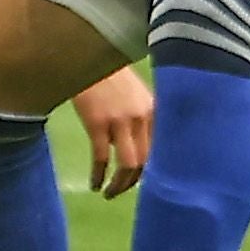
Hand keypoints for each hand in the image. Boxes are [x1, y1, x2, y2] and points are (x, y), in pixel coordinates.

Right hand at [68, 67, 155, 196]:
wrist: (86, 57)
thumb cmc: (111, 77)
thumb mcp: (137, 96)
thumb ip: (144, 119)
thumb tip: (146, 150)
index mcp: (155, 110)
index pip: (164, 149)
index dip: (157, 171)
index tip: (148, 183)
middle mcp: (143, 117)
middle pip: (147, 162)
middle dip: (135, 182)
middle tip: (122, 190)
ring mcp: (121, 121)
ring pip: (128, 165)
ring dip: (119, 185)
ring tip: (110, 193)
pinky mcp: (98, 124)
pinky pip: (102, 159)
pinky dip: (99, 176)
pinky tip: (94, 184)